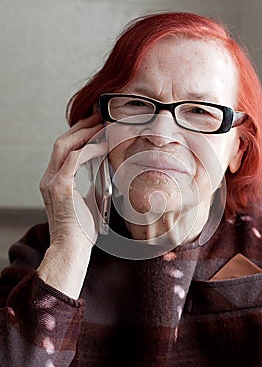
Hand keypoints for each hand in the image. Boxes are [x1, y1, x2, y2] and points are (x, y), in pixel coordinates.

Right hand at [38, 114, 107, 297]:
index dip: (79, 135)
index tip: (96, 126)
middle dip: (81, 127)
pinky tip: (104, 144)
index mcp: (54, 181)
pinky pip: (75, 159)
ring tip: (103, 125)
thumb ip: (92, 185)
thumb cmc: (82, 230)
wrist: (72, 249)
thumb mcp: (88, 202)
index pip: (63, 150)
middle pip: (62, 142)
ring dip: (85, 133)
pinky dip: (90, 148)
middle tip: (100, 118)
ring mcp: (52, 182)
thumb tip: (108, 173)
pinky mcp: (60, 187)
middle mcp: (49, 179)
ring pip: (65, 145)